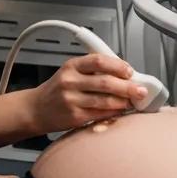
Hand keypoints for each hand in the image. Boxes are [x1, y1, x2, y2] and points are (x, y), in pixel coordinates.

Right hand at [30, 54, 145, 131]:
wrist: (36, 109)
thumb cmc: (57, 90)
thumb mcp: (70, 72)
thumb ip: (93, 70)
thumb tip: (123, 74)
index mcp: (71, 66)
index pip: (99, 61)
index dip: (118, 65)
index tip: (130, 71)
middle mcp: (70, 81)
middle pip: (105, 82)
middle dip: (127, 86)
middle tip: (140, 90)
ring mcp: (71, 100)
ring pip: (105, 100)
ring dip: (123, 101)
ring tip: (133, 101)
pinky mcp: (74, 116)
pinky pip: (100, 114)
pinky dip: (114, 112)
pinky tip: (121, 111)